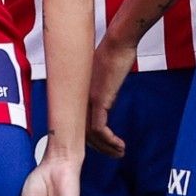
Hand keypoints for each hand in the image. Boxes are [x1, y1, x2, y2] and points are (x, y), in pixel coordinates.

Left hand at [86, 37, 134, 157]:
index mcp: (77, 93)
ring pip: (90, 135)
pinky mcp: (98, 99)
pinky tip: (120, 144)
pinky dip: (109, 140)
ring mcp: (86, 99)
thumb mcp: (102, 74)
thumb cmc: (114, 53)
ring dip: (106, 147)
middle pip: (81, 132)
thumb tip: (105, 94)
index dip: (88, 138)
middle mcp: (78, 98)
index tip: (101, 145)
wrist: (118, 42)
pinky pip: (99, 128)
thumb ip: (100, 87)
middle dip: (98, 147)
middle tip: (112, 153)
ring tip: (119, 152)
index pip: (75, 123)